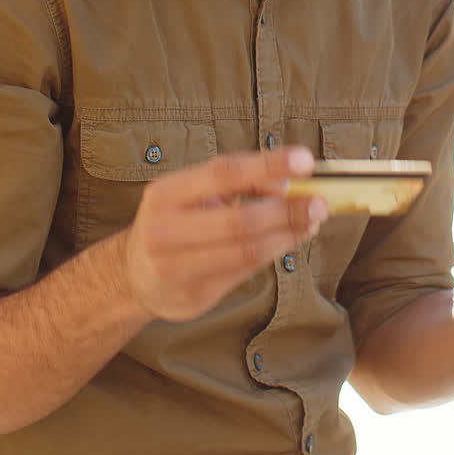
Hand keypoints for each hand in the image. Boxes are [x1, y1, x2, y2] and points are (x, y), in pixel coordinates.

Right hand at [121, 146, 326, 320]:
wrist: (134, 276)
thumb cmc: (175, 223)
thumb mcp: (193, 195)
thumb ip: (236, 186)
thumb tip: (288, 181)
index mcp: (166, 194)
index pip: (223, 173)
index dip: (268, 165)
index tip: (305, 160)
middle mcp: (165, 230)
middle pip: (240, 219)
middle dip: (287, 210)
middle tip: (319, 202)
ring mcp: (177, 267)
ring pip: (248, 249)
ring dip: (288, 233)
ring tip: (312, 220)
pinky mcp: (195, 294)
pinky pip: (246, 270)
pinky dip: (276, 250)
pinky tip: (292, 238)